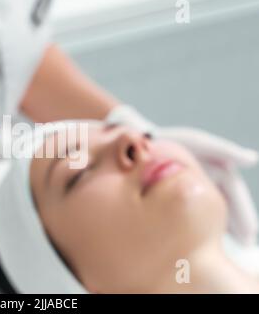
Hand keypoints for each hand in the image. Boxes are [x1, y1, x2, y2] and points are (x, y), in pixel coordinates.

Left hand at [106, 105, 257, 245]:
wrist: (138, 143)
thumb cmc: (169, 139)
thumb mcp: (197, 143)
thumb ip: (224, 150)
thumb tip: (253, 160)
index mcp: (215, 166)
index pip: (234, 192)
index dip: (244, 213)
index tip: (251, 233)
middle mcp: (206, 175)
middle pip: (225, 203)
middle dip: (237, 224)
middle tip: (245, 244)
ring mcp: (191, 182)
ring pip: (210, 208)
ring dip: (220, 225)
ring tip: (227, 245)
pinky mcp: (175, 188)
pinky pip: (192, 208)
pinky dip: (200, 220)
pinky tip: (202, 236)